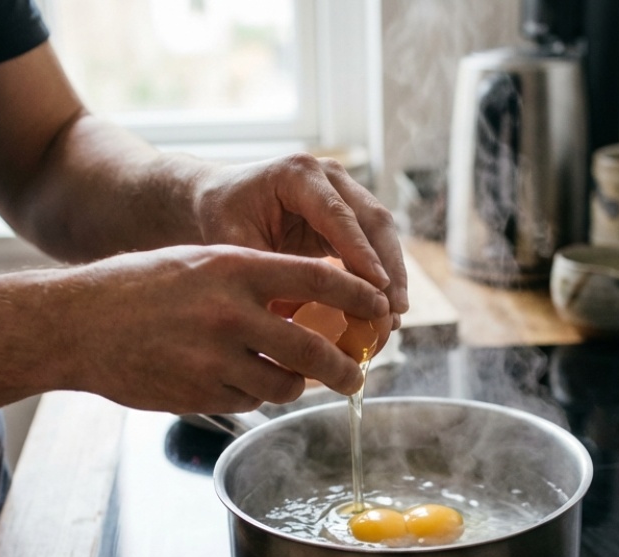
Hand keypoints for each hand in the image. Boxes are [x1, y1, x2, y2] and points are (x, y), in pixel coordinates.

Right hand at [62, 245, 390, 412]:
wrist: (76, 325)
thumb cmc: (138, 287)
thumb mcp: (198, 262)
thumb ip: (251, 278)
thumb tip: (312, 294)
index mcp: (233, 269)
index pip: (317, 281)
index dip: (358, 297)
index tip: (382, 308)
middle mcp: (229, 313)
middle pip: (313, 349)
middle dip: (344, 368)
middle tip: (356, 375)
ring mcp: (213, 358)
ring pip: (284, 384)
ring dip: (296, 385)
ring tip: (295, 379)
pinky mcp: (199, 394)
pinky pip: (248, 400)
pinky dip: (255, 394)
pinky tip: (242, 380)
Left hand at [192, 154, 408, 343]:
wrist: (221, 198)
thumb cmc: (223, 218)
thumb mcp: (236, 244)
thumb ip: (272, 273)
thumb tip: (305, 320)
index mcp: (298, 174)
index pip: (338, 215)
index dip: (361, 252)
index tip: (378, 287)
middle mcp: (328, 176)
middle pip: (373, 219)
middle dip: (388, 265)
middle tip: (395, 307)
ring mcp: (343, 190)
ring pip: (381, 231)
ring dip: (393, 272)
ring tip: (397, 312)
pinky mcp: (349, 213)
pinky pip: (374, 243)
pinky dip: (381, 273)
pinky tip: (385, 306)